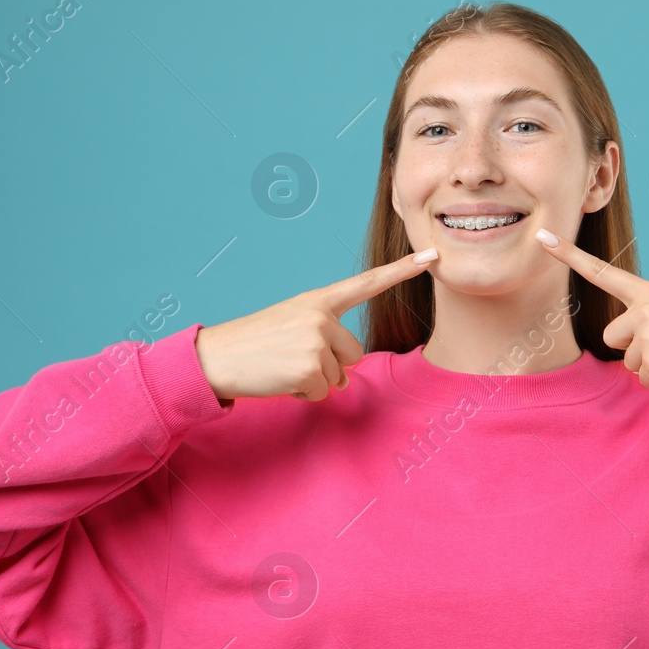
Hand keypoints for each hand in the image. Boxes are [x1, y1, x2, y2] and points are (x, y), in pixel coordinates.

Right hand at [195, 249, 436, 403]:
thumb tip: (345, 370)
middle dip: (329, 365)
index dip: (402, 270)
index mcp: (317, 301)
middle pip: (354, 353)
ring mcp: (316, 342)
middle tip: (292, 359)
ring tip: (283, 367)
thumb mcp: (291, 324)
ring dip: (315, 380)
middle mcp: (320, 316)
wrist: (216, 358)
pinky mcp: (309, 369)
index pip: (367, 283)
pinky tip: (280, 379)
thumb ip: (324, 333)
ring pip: (339, 376)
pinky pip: (322, 392)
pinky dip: (303, 393)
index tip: (432, 255)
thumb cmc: (254, 343)